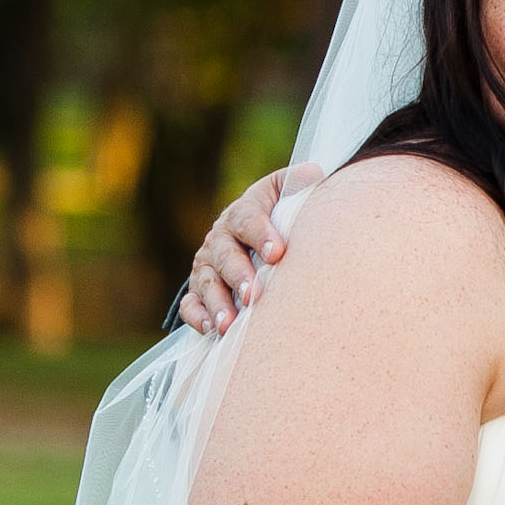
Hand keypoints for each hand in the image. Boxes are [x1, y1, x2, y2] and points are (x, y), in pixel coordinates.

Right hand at [178, 163, 322, 335]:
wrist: (256, 239)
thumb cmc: (280, 219)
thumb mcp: (287, 197)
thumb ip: (299, 186)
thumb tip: (314, 173)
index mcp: (243, 212)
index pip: (248, 218)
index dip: (261, 234)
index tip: (278, 253)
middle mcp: (220, 238)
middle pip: (224, 255)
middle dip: (239, 275)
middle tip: (255, 295)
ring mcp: (207, 265)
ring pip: (206, 283)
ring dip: (218, 303)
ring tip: (229, 324)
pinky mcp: (198, 290)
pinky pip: (190, 304)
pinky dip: (197, 317)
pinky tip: (212, 331)